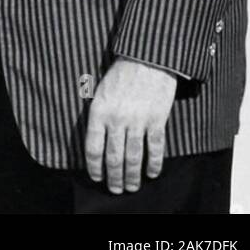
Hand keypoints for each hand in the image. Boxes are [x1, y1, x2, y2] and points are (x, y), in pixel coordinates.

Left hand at [84, 57, 177, 193]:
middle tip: (115, 190)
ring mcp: (138, 121)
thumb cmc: (120, 74)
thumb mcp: (100, 91)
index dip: (94, 166)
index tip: (96, 177)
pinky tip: (152, 173)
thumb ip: (98, 115)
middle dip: (114, 177)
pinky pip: (155, 148)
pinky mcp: (157, 120)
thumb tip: (97, 141)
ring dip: (132, 176)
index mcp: (99, 111)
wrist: (147, 59)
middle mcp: (117, 119)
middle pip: (113, 157)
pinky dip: (154, 164)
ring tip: (131, 187)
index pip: (93, 147)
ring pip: (133, 157)